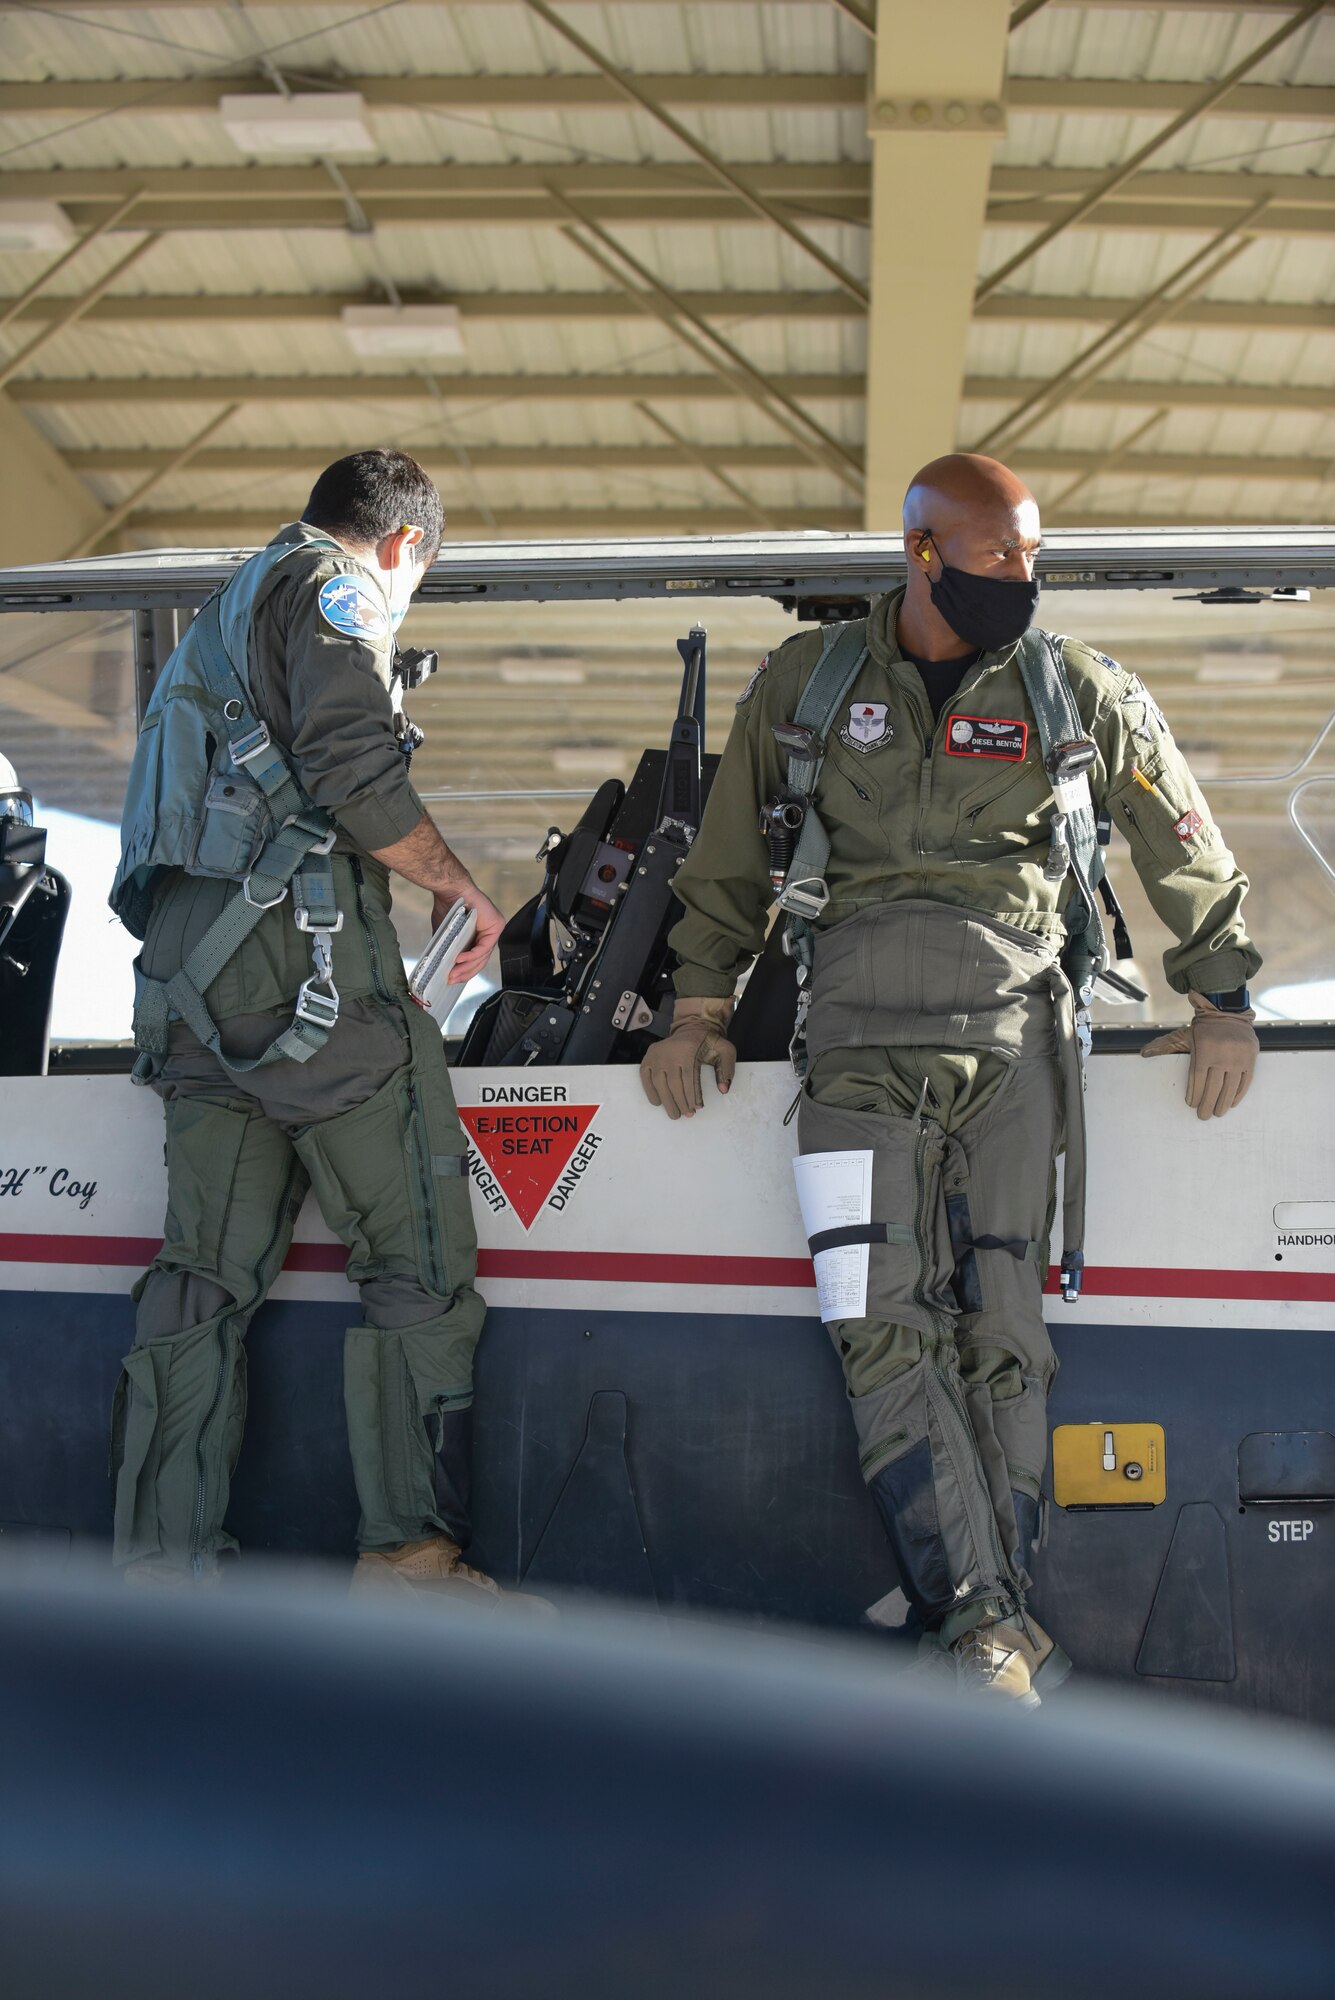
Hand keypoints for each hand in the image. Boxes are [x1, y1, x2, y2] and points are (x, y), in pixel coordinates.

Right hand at [438, 889, 504, 984]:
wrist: (450, 890)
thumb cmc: (447, 907)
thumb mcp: (446, 935)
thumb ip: (449, 949)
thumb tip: (443, 967)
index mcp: (479, 936)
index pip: (476, 959)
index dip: (465, 972)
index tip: (452, 980)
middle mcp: (489, 933)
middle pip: (481, 960)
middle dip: (465, 973)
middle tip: (451, 980)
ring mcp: (494, 930)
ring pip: (483, 956)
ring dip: (467, 967)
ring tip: (453, 973)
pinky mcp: (497, 925)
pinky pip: (484, 947)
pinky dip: (471, 955)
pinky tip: (459, 959)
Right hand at [640, 997, 736, 1118]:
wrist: (692, 1028)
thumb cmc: (708, 1042)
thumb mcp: (725, 1050)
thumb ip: (728, 1068)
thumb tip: (723, 1089)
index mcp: (689, 1050)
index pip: (689, 1078)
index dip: (693, 1096)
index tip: (697, 1107)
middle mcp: (670, 1052)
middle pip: (674, 1084)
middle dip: (681, 1103)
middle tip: (687, 1115)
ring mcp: (657, 1055)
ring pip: (659, 1083)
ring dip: (667, 1102)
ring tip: (675, 1114)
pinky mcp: (648, 1057)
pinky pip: (645, 1077)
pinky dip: (650, 1091)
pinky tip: (658, 1102)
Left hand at [1141, 991, 1257, 1118]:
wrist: (1228, 1012)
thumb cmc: (1202, 1028)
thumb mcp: (1183, 1034)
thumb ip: (1164, 1044)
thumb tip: (1143, 1053)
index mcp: (1204, 1050)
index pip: (1198, 1078)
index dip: (1195, 1094)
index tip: (1191, 1104)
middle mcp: (1222, 1055)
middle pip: (1213, 1087)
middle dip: (1208, 1104)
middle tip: (1204, 1116)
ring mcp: (1238, 1057)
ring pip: (1230, 1087)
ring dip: (1223, 1103)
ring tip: (1217, 1113)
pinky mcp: (1250, 1058)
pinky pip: (1245, 1081)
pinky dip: (1238, 1094)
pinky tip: (1232, 1103)